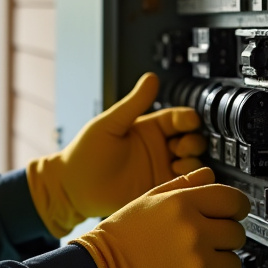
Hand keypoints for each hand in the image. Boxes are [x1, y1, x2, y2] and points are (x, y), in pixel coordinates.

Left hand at [26, 73, 206, 236]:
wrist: (73, 188)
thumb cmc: (85, 153)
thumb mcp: (111, 123)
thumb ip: (133, 103)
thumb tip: (151, 78)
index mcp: (148, 128)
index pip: (178, 119)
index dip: (187, 119)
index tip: (190, 120)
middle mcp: (158, 148)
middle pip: (192, 140)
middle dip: (194, 140)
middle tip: (181, 145)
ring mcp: (159, 169)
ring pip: (192, 162)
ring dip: (192, 160)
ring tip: (179, 162)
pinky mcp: (158, 189)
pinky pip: (182, 185)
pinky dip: (188, 180)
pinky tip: (178, 177)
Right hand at [71, 168, 249, 267]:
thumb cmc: (121, 237)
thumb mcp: (147, 199)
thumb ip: (182, 185)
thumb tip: (210, 176)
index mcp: (182, 204)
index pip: (234, 200)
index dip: (236, 208)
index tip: (231, 215)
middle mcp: (194, 232)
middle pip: (237, 233)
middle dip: (224, 238)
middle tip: (204, 243)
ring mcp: (197, 265)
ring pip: (233, 263)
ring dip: (218, 264)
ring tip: (192, 264)